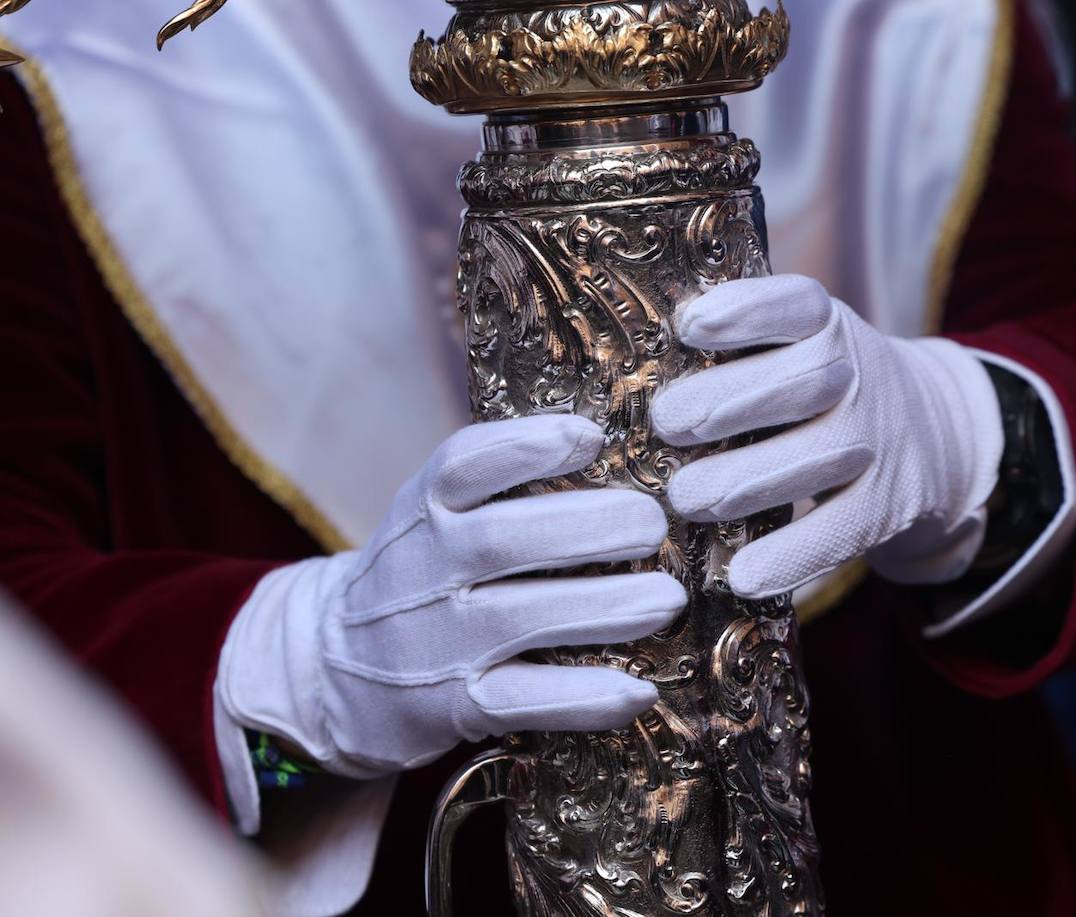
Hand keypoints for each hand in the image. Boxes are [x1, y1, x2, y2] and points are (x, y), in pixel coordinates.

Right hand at [217, 415, 683, 778]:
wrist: (333, 671)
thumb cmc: (419, 576)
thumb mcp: (434, 515)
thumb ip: (500, 484)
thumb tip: (612, 443)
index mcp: (424, 508)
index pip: (464, 464)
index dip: (528, 445)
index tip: (590, 436)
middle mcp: (423, 569)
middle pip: (503, 540)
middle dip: (588, 527)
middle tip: (653, 523)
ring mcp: (437, 641)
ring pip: (521, 619)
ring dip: (603, 608)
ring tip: (667, 598)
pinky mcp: (453, 707)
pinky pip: (524, 701)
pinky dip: (584, 697)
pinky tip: (639, 689)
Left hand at [652, 275, 1003, 598]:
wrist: (932, 433)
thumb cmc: (818, 386)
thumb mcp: (794, 345)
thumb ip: (735, 348)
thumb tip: (632, 368)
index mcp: (826, 323)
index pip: (796, 305)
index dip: (746, 312)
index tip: (689, 325)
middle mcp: (859, 375)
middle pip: (804, 381)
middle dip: (729, 402)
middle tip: (667, 425)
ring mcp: (877, 441)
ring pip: (818, 457)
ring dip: (747, 480)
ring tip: (685, 498)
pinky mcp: (889, 505)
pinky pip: (841, 531)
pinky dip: (792, 556)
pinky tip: (743, 574)